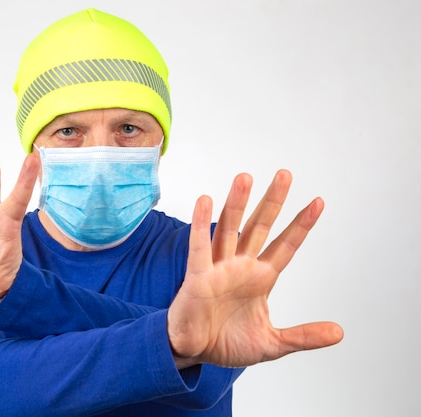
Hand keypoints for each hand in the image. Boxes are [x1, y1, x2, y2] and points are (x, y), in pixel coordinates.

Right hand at [167, 170, 343, 368]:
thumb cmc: (226, 343)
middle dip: (272, 201)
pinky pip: (200, 247)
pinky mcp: (197, 276)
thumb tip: (338, 333)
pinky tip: (204, 201)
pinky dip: (200, 224)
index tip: (317, 202)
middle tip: (285, 175)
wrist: (194, 354)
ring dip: (237, 204)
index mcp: (260, 279)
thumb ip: (303, 336)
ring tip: (245, 178)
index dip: (301, 225)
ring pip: (229, 229)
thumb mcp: (272, 344)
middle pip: (259, 227)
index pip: (285, 246)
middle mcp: (241, 267)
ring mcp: (219, 268)